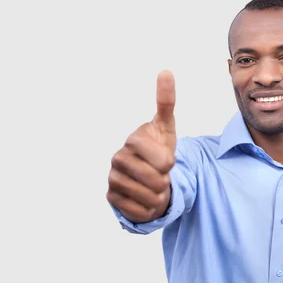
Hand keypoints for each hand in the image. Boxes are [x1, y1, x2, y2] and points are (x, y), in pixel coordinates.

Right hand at [107, 70, 176, 223]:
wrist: (147, 174)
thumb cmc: (158, 148)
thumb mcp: (166, 126)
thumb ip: (166, 101)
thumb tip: (166, 71)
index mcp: (134, 140)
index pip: (165, 161)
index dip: (170, 163)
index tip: (166, 159)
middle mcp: (118, 158)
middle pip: (159, 181)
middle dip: (166, 181)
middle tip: (159, 173)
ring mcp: (113, 178)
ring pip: (151, 198)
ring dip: (159, 195)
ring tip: (153, 184)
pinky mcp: (111, 198)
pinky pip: (142, 211)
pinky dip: (149, 209)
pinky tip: (144, 197)